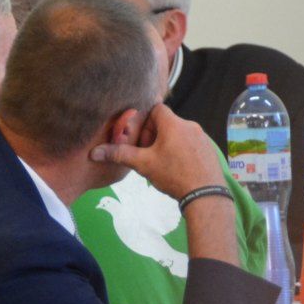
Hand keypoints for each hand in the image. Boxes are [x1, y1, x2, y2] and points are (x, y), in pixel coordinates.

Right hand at [89, 104, 225, 200]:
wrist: (206, 194)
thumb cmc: (173, 174)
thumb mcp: (143, 164)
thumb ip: (119, 154)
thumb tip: (93, 152)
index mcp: (173, 124)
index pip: (156, 108)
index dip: (145, 121)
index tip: (140, 137)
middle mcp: (190, 125)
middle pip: (166, 122)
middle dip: (154, 135)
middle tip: (147, 154)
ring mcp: (203, 138)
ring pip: (178, 134)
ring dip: (167, 144)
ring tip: (161, 163)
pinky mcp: (209, 149)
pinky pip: (190, 144)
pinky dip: (181, 151)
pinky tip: (177, 169)